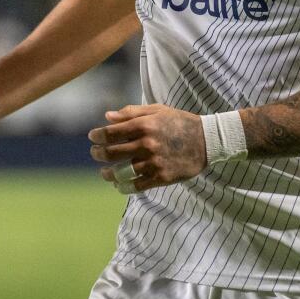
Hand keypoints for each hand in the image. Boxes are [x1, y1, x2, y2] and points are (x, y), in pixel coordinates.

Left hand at [88, 104, 206, 191]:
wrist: (207, 140)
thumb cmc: (179, 122)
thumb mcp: (156, 110)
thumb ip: (130, 113)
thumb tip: (107, 117)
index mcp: (144, 125)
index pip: (110, 133)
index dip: (97, 136)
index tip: (92, 137)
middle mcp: (147, 144)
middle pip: (112, 153)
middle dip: (98, 154)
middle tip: (95, 153)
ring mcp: (154, 162)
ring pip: (122, 172)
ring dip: (108, 174)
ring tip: (105, 173)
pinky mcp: (162, 177)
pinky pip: (137, 186)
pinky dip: (124, 187)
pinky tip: (119, 185)